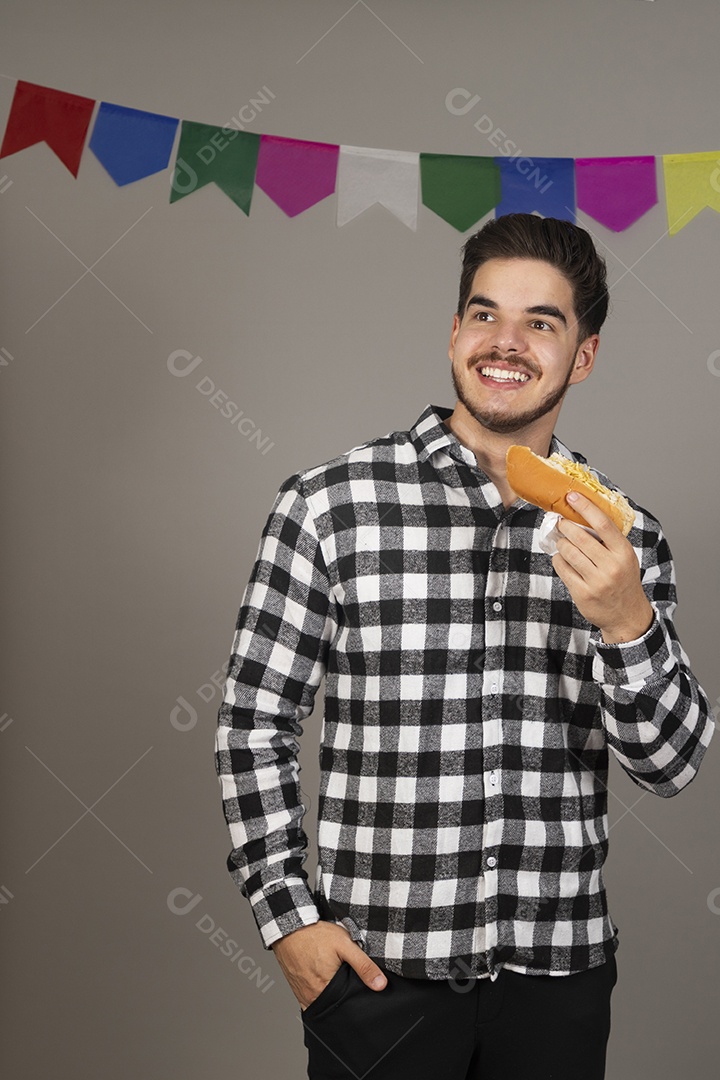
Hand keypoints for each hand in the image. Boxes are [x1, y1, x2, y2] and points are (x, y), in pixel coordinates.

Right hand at [271, 921, 386, 1009]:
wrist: (290, 929)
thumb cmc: (316, 935)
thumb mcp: (345, 945)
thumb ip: (364, 965)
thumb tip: (381, 985)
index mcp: (326, 989)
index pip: (348, 1004)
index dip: (357, 997)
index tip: (360, 989)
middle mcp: (313, 997)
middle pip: (336, 1006)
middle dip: (345, 998)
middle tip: (348, 981)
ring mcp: (304, 996)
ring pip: (325, 1004)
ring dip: (332, 997)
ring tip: (337, 981)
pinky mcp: (298, 992)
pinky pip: (312, 1002)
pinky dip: (321, 996)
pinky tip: (325, 983)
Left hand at [551, 491, 653, 643]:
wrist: (627, 615)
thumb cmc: (623, 580)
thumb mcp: (625, 557)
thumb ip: (609, 539)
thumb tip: (585, 513)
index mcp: (623, 552)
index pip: (602, 523)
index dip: (585, 507)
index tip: (571, 496)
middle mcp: (611, 566)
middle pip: (579, 537)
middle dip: (565, 526)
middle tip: (560, 522)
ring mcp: (596, 581)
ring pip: (568, 552)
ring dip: (561, 543)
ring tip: (562, 541)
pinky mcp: (582, 593)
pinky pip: (562, 568)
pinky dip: (558, 560)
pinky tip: (562, 558)